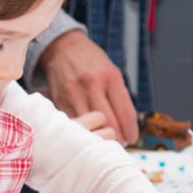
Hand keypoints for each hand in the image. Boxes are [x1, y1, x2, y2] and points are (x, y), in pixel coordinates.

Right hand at [39, 30, 139, 144]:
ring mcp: (74, 94)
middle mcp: (92, 85)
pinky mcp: (60, 100)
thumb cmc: (91, 61)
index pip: (125, 113)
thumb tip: (126, 125)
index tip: (132, 138)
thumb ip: (119, 95)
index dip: (131, 131)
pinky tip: (88, 132)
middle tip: (120, 143)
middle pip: (109, 123)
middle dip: (117, 138)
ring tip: (104, 140)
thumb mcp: (111, 71)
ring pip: (90, 126)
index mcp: (110, 77)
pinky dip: (83, 131)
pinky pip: (75, 122)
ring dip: (100, 137)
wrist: (63, 49)